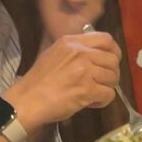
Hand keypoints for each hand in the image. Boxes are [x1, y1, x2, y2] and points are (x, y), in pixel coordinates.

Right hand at [7, 32, 121, 132]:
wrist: (27, 100)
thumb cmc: (38, 81)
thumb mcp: (53, 54)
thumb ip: (74, 50)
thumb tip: (93, 53)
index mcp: (71, 42)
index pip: (105, 39)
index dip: (114, 51)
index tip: (110, 62)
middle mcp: (80, 52)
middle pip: (113, 60)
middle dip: (111, 73)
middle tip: (102, 83)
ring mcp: (84, 71)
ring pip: (113, 77)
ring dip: (106, 88)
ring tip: (93, 94)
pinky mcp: (87, 89)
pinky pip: (109, 94)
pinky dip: (102, 101)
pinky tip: (91, 102)